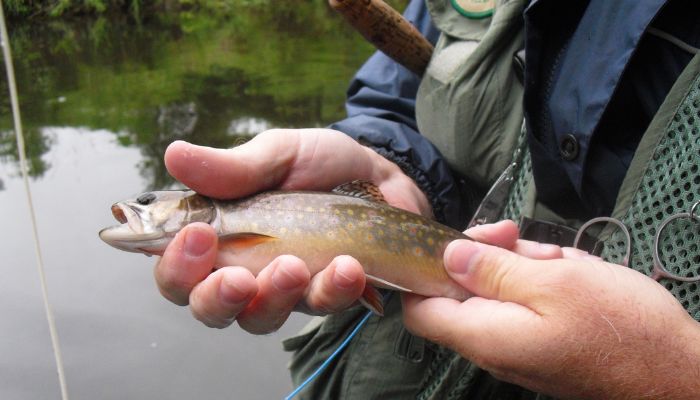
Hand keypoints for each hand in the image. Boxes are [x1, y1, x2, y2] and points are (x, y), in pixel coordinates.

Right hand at [154, 128, 429, 332]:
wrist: (381, 174)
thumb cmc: (318, 163)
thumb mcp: (276, 155)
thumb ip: (230, 167)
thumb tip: (174, 155)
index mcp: (219, 234)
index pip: (176, 268)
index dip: (177, 264)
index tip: (200, 236)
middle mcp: (242, 269)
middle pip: (208, 308)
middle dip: (218, 298)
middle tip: (240, 278)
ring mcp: (283, 288)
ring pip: (260, 318)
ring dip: (275, 297)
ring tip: (295, 266)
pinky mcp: (324, 294)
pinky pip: (320, 307)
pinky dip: (332, 289)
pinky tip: (348, 266)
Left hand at [403, 221, 699, 398]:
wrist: (679, 375)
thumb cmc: (619, 327)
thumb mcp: (554, 282)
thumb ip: (493, 270)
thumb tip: (446, 256)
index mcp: (484, 335)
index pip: (420, 310)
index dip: (422, 273)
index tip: (449, 241)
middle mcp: (493, 346)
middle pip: (462, 291)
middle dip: (485, 255)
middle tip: (516, 235)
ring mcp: (519, 345)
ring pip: (498, 290)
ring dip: (521, 264)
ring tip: (559, 259)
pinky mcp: (543, 342)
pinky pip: (526, 303)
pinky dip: (541, 280)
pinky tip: (570, 271)